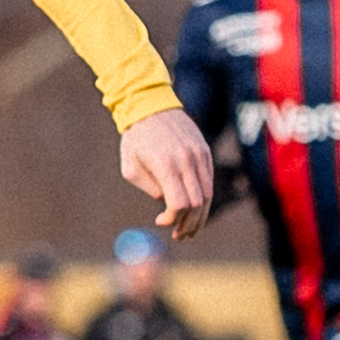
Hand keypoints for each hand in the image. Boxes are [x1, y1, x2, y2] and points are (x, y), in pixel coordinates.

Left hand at [120, 108, 214, 239]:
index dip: (173, 219)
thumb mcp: (130, 167)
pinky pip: (209, 181)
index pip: (179, 204)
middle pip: (196, 204)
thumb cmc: (135, 137)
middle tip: (179, 235)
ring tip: (189, 228)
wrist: (150, 104)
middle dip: (188, 224)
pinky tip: (195, 208)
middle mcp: (186, 160)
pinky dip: (204, 198)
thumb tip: (166, 202)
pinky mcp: (204, 151)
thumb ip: (150, 189)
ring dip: (199, 216)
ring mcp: (199, 155)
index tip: (160, 221)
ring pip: (207, 195)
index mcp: (166, 165)